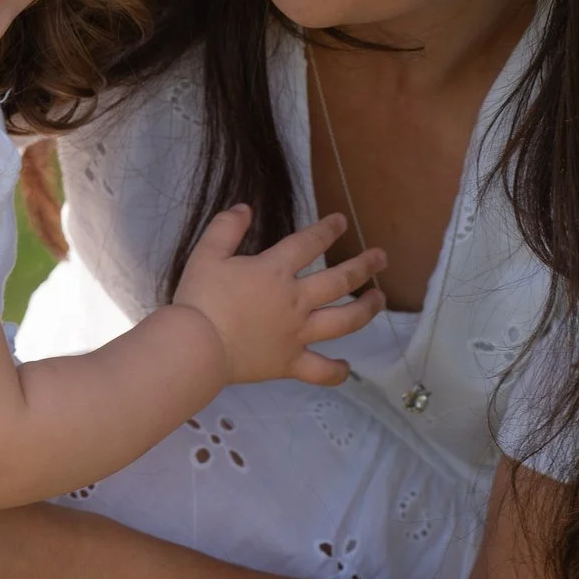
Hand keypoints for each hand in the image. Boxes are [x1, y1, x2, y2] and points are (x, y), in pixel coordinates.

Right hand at [172, 207, 385, 386]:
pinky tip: (346, 367)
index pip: (309, 243)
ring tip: (380, 299)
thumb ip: (226, 228)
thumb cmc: (200, 299)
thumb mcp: (206, 254)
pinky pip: (319, 370)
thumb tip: (245, 208)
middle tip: (381, 257)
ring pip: (342, 321)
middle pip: (339, 281)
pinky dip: (335, 371)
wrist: (196, 346)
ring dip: (366, 309)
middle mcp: (295, 301)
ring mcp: (296, 334)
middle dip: (363, 266)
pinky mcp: (289, 363)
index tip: (342, 221)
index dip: (327, 230)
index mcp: (275, 271)